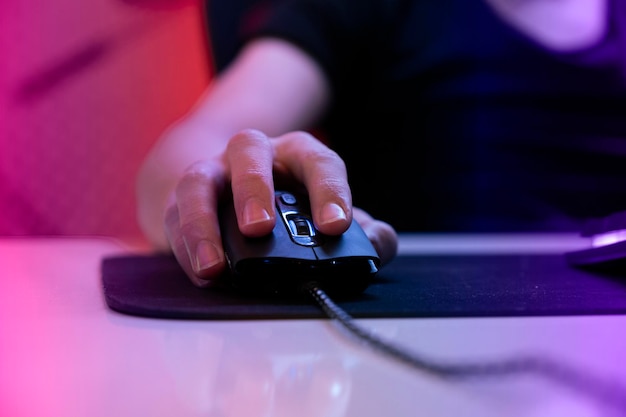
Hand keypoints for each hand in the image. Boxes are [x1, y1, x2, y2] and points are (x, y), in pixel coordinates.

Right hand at [164, 129, 397, 286]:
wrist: (236, 199)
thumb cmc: (292, 209)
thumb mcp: (330, 215)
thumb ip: (363, 232)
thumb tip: (379, 244)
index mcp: (297, 155)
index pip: (317, 160)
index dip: (329, 190)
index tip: (336, 226)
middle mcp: (252, 155)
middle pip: (248, 150)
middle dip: (253, 189)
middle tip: (260, 228)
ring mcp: (213, 174)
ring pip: (199, 181)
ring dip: (203, 222)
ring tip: (214, 266)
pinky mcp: (182, 200)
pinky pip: (176, 217)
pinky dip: (185, 247)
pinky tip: (202, 273)